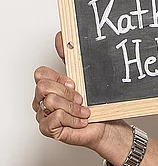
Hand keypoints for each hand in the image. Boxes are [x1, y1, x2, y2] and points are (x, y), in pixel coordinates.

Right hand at [32, 32, 111, 150]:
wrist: (107, 124)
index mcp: (51, 86)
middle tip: (80, 99)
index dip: (59, 77)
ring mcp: (44, 115)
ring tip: (83, 112)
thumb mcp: (84, 77)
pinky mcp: (48, 129)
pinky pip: (54, 118)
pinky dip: (72, 119)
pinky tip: (79, 121)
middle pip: (43, 87)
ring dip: (73, 107)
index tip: (75, 83)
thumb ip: (70, 56)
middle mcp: (44, 100)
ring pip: (50, 101)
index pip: (41, 74)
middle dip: (67, 93)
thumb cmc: (95, 104)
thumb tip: (61, 35)